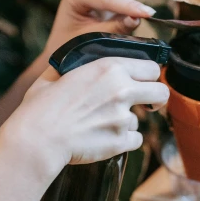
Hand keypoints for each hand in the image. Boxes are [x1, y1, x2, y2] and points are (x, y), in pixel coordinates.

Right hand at [3, 57, 168, 177]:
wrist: (37, 139)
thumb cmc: (41, 106)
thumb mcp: (56, 73)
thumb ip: (77, 65)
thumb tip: (80, 58)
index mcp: (109, 67)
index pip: (151, 68)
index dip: (149, 76)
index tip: (143, 82)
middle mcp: (122, 90)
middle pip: (162, 92)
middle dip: (156, 98)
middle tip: (147, 104)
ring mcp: (122, 118)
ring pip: (142, 120)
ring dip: (128, 123)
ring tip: (104, 125)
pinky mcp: (120, 142)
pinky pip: (136, 140)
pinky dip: (125, 141)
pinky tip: (106, 139)